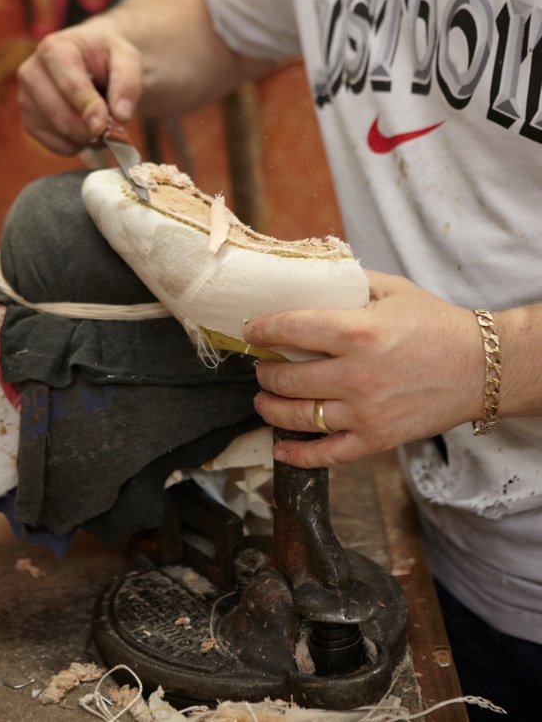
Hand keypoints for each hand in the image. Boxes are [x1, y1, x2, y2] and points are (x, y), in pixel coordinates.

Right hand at [17, 16, 143, 154]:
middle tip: (114, 124)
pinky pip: (58, 146)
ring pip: (61, 134)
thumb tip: (121, 115)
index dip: (89, 109)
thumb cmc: (107, 58)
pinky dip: (78, 144)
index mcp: (54, 49)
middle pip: (62, 116)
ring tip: (100, 118)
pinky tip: (84, 125)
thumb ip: (128, 83)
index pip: (70, 86)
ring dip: (88, 137)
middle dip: (92, 128)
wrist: (92, 61)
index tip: (104, 126)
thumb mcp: (127, 58)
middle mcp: (32, 73)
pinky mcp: (30, 122)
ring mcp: (27, 99)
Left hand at [242, 270, 483, 466]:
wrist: (480, 367)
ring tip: (264, 398)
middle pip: (287, 377)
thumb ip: (350, 282)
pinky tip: (281, 448)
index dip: (262, 329)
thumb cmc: (436, 324)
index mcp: (357, 332)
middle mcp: (356, 375)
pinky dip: (299, 454)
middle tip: (262, 365)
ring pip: (298, 416)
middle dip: (265, 370)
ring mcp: (365, 412)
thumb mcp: (392, 290)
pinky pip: (328, 454)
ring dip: (271, 407)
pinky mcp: (377, 439)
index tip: (251, 330)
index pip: (290, 329)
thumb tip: (312, 278)